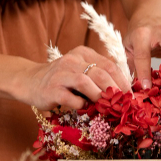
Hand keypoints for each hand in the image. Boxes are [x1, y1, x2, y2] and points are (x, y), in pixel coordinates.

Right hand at [12, 46, 127, 111]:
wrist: (30, 81)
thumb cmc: (61, 78)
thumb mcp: (80, 69)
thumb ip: (98, 75)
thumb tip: (122, 91)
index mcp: (83, 53)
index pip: (110, 65)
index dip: (123, 81)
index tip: (130, 95)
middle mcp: (72, 60)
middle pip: (101, 74)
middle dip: (115, 91)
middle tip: (120, 104)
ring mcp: (61, 74)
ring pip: (86, 83)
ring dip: (98, 97)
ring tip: (103, 106)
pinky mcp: (52, 90)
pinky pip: (72, 99)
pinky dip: (81, 105)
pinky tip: (83, 107)